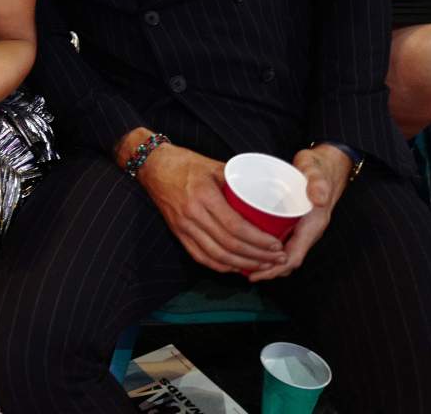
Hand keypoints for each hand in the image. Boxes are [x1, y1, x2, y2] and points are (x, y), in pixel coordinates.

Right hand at [140, 146, 288, 273]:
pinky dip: (221, 266)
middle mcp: (192, 214)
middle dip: (257, 256)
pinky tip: (237, 267)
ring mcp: (183, 227)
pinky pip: (201, 257)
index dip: (258, 240)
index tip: (276, 244)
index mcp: (204, 196)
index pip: (235, 226)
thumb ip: (238, 181)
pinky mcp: (178, 233)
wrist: (153, 166)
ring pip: (216, 256)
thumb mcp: (214, 166)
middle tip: (277, 258)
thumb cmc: (185, 163)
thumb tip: (266, 192)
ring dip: (242, 265)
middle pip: (229, 245)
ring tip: (263, 266)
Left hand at [246, 144, 350, 281]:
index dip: (274, 268)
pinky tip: (248, 244)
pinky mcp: (293, 221)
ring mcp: (301, 228)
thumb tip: (318, 198)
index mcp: (313, 226)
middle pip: (286, 260)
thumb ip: (317, 183)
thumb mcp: (316, 172)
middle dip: (266, 269)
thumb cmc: (319, 167)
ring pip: (283, 253)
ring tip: (241, 263)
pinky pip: (281, 241)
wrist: (327, 163)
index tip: (255, 274)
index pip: (294, 257)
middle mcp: (307, 231)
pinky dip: (265, 248)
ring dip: (265, 261)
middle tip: (239, 270)